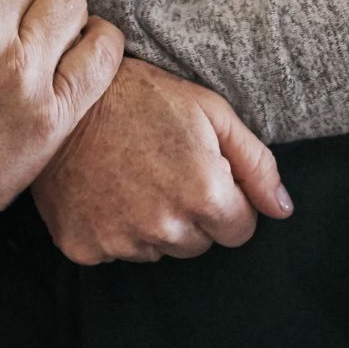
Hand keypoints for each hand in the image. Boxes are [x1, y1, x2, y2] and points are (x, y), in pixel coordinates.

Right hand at [32, 58, 293, 264]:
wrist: (65, 96)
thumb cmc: (141, 96)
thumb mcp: (210, 111)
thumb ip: (256, 163)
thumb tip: (283, 209)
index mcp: (204, 194)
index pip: (239, 231)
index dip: (225, 201)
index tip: (200, 174)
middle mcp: (165, 226)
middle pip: (198, 244)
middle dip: (189, 214)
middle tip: (162, 170)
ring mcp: (121, 240)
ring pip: (157, 250)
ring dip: (150, 223)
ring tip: (130, 176)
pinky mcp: (84, 246)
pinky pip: (114, 251)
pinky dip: (111, 227)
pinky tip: (103, 190)